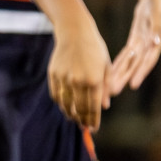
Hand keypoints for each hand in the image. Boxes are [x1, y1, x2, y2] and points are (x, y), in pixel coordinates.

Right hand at [30, 0, 110, 129]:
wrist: (74, 32)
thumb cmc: (94, 49)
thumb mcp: (106, 66)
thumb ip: (106, 87)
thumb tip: (105, 106)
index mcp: (94, 80)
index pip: (94, 108)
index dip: (93, 121)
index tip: (93, 128)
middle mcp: (79, 81)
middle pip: (79, 109)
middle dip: (82, 120)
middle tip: (84, 127)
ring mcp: (64, 78)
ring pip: (66, 104)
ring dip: (70, 114)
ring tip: (74, 118)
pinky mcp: (54, 74)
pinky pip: (56, 95)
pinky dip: (61, 103)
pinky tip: (65, 106)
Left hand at [107, 0, 160, 95]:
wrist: (156, 0)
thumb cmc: (158, 6)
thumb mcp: (158, 15)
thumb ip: (157, 29)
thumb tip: (156, 43)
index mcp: (156, 44)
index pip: (147, 61)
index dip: (140, 73)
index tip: (133, 85)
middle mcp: (148, 49)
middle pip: (135, 66)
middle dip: (124, 79)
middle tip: (113, 91)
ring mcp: (141, 46)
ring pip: (129, 63)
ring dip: (119, 75)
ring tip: (109, 88)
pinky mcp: (135, 42)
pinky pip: (126, 55)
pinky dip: (119, 64)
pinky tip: (110, 72)